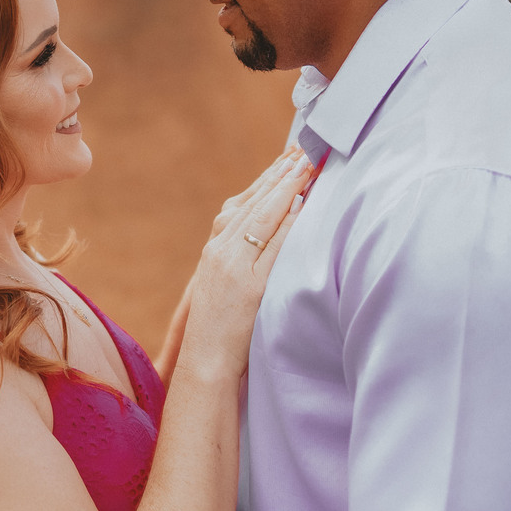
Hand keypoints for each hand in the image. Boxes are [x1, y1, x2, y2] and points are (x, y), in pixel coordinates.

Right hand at [183, 150, 312, 376]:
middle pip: (253, 202)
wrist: (204, 362)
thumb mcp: (224, 283)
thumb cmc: (220, 327)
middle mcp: (220, 250)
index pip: (245, 203)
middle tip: (304, 148)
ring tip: (306, 164)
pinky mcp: (248, 285)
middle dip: (280, 173)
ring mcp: (233, 266)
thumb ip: (242, 255)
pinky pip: (271, 246)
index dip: (268, 177)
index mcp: (216, 248)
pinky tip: (301, 203)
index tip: (289, 155)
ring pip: (261, 217)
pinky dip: (286, 222)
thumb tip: (273, 228)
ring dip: (285, 187)